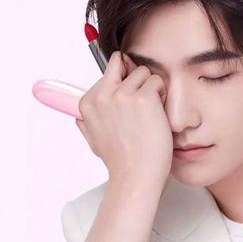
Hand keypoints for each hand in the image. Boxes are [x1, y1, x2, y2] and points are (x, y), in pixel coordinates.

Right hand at [75, 51, 172, 187]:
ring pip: (144, 72)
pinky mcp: (143, 98)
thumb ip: (86, 122)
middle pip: (125, 65)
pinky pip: (158, 82)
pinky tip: (158, 114)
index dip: (124, 84)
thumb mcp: (92, 140)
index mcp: (87, 103)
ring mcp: (122, 95)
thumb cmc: (120, 161)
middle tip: (141, 105)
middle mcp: (102, 95)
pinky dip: (162, 95)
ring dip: (152, 89)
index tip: (127, 104)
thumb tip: (79, 115)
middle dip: (136, 79)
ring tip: (150, 113)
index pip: (109, 71)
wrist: (135, 176)